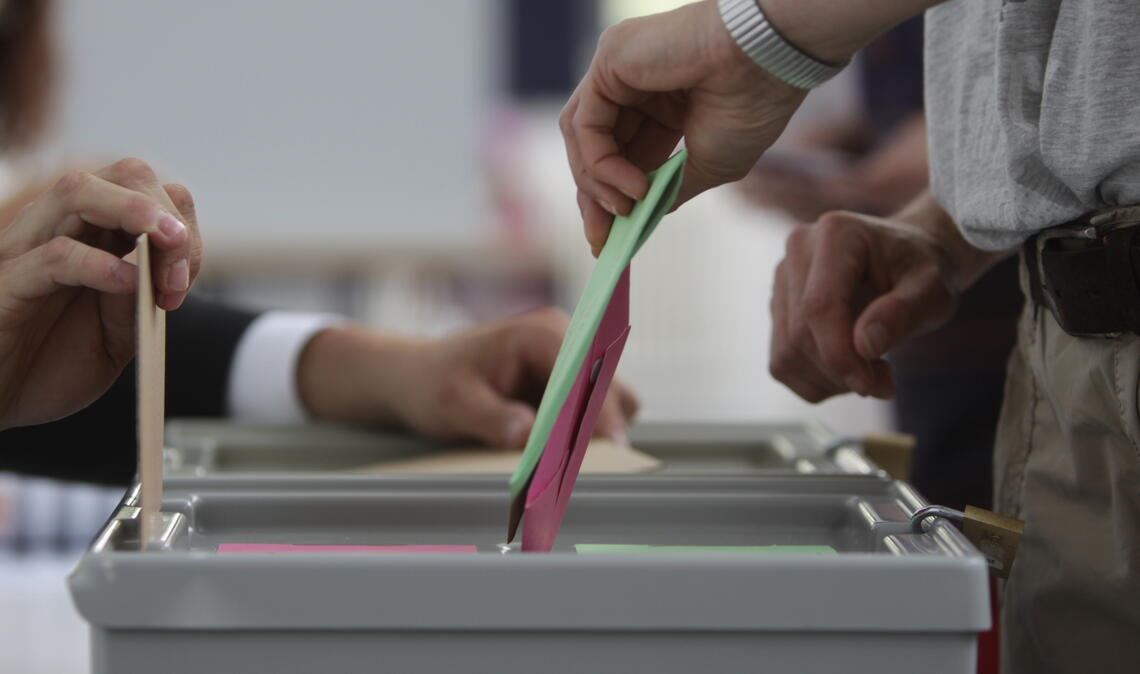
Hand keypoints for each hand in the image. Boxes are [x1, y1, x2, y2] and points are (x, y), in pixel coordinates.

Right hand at [0, 158, 201, 428]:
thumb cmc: (51, 366)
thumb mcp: (116, 337)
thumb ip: (139, 303)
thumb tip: (159, 269)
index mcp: (95, 236)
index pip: (148, 192)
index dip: (181, 225)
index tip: (185, 279)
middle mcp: (60, 229)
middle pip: (124, 176)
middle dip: (166, 211)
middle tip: (181, 265)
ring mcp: (27, 249)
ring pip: (79, 191)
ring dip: (136, 211)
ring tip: (169, 242)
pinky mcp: (6, 283)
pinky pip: (53, 256)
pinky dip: (97, 263)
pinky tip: (126, 282)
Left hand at [297, 309, 639, 447]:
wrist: (416, 379)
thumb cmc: (431, 384)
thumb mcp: (453, 404)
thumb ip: (492, 419)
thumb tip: (529, 435)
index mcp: (541, 334)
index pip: (588, 372)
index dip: (601, 410)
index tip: (609, 447)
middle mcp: (565, 341)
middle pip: (611, 387)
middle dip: (601, 426)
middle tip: (580, 467)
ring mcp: (569, 364)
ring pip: (611, 403)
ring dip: (593, 433)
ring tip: (562, 465)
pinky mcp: (567, 387)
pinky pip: (593, 415)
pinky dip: (581, 438)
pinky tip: (553, 458)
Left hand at [561, 0, 806, 254]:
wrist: (768, 63)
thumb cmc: (751, 106)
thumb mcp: (710, 165)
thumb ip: (670, 188)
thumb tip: (644, 216)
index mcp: (663, 103)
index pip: (620, 153)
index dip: (611, 195)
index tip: (609, 240)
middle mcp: (636, 83)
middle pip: (593, 146)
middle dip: (594, 197)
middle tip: (601, 240)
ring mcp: (619, 69)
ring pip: (581, 136)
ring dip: (595, 183)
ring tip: (624, 211)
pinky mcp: (609, 59)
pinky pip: (585, 122)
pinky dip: (600, 162)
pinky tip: (631, 185)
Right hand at [770, 208, 978, 401]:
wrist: (907, 260)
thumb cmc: (921, 270)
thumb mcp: (932, 289)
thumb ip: (902, 313)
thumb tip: (865, 345)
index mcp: (836, 234)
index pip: (819, 306)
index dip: (840, 355)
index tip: (874, 385)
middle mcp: (798, 250)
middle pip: (799, 335)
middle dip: (841, 372)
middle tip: (884, 381)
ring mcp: (782, 279)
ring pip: (786, 354)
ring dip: (829, 380)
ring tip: (871, 371)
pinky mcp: (778, 307)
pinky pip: (782, 363)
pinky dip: (816, 381)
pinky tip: (848, 368)